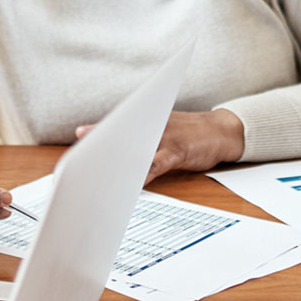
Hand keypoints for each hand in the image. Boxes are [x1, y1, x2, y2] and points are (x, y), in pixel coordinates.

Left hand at [75, 108, 244, 184]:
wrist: (220, 130)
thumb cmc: (184, 132)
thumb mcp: (158, 128)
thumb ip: (134, 134)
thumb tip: (103, 140)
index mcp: (144, 118)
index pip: (116, 123)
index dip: (97, 129)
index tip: (79, 134)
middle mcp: (152, 124)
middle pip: (121, 132)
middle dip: (102, 143)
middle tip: (83, 154)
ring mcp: (164, 137)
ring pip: (137, 146)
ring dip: (118, 158)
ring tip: (99, 170)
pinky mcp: (179, 150)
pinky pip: (158, 162)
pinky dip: (145, 171)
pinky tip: (133, 181)